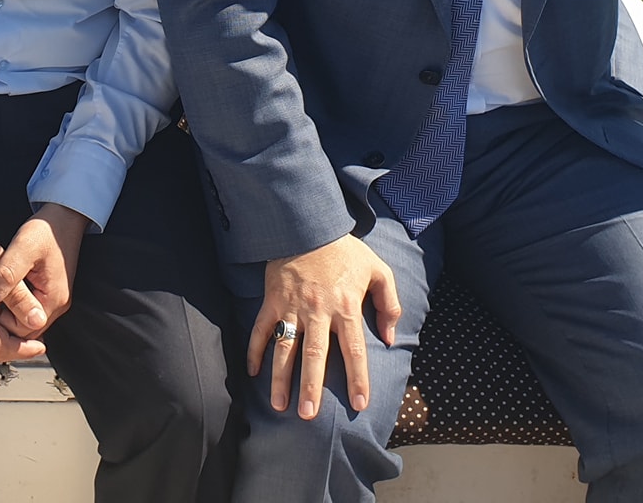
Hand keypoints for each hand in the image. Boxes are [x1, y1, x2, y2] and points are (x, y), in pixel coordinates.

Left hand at [0, 203, 87, 338]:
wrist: (64, 216)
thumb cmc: (46, 230)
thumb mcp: (22, 248)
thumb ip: (6, 275)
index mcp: (53, 300)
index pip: (22, 330)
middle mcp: (56, 305)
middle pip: (23, 329)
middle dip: (0, 320)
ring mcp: (53, 299)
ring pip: (23, 320)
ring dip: (5, 312)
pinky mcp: (47, 291)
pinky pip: (26, 308)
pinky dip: (11, 304)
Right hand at [251, 234, 399, 420]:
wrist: (308, 225)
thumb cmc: (345, 251)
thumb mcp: (378, 270)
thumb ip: (389, 304)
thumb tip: (389, 338)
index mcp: (346, 306)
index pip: (354, 350)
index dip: (357, 378)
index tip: (359, 403)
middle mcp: (318, 311)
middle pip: (314, 355)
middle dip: (311, 387)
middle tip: (308, 416)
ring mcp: (291, 307)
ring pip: (284, 348)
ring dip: (280, 378)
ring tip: (280, 405)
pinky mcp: (272, 301)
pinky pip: (261, 329)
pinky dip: (255, 350)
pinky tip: (253, 372)